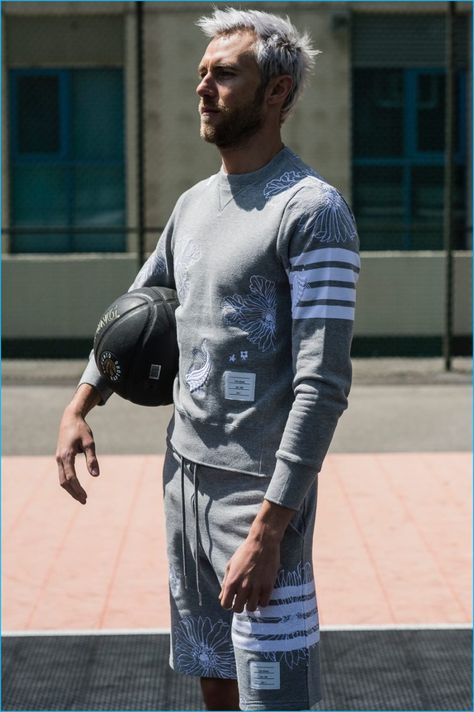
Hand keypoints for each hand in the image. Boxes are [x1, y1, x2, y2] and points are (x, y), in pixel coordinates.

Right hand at [55, 386, 100, 504]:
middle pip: (64, 481)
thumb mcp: (90, 443)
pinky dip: (69, 482)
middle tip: (84, 501)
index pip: (71, 477)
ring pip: (62, 479)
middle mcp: (60, 458)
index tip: (85, 497)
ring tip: (82, 497)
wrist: (70, 418)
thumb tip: (96, 476)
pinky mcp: (60, 457)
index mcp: (66, 455)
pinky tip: (76, 487)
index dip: (78, 489)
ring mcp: (58, 458)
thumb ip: (92, 459)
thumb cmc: (81, 429)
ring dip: (71, 489)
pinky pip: (62, 473)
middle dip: (74, 492)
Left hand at [219, 535, 280, 612]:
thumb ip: (225, 582)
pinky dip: (262, 601)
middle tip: (243, 599)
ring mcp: (256, 587)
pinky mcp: (268, 586)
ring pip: (252, 608)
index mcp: (232, 581)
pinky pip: (264, 603)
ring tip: (252, 597)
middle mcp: (243, 586)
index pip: (225, 604)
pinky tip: (260, 594)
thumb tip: (221, 597)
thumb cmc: (245, 552)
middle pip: (238, 609)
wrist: (262, 543)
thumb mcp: (230, 565)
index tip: (232, 600)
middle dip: (239, 605)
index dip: (228, 603)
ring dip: (251, 604)